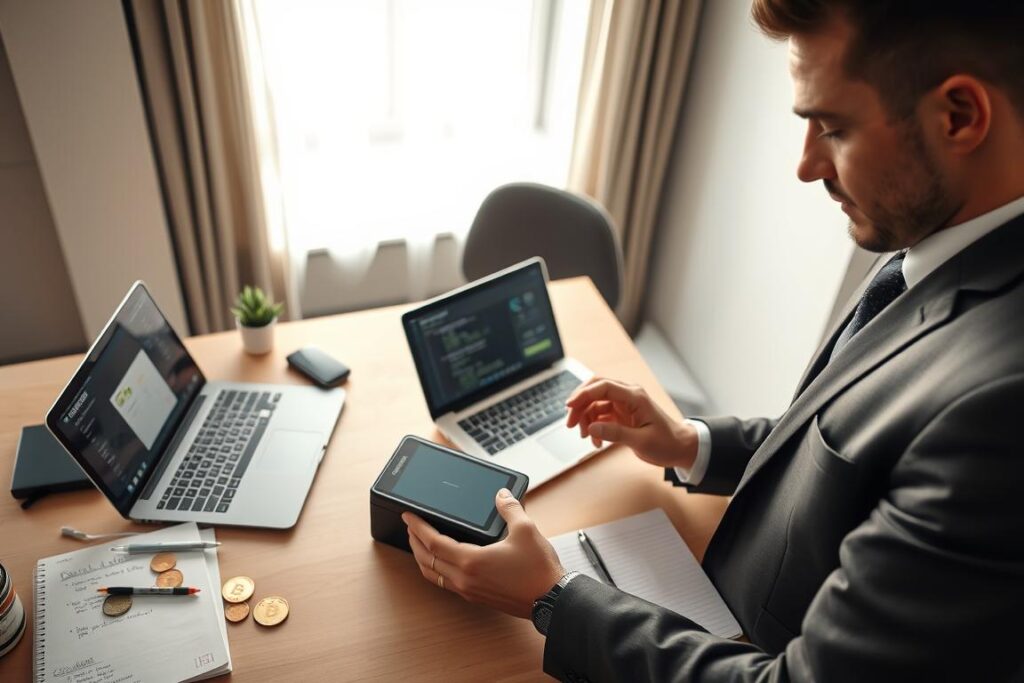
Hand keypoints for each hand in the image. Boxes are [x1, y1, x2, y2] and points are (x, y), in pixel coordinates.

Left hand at [402, 489, 564, 618]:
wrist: (552, 600)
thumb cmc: (539, 571)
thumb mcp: (525, 530)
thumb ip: (510, 508)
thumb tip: (501, 495)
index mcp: (471, 561)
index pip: (433, 542)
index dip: (418, 527)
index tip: (408, 516)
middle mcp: (465, 578)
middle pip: (427, 560)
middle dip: (414, 542)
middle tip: (410, 527)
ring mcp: (470, 591)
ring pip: (434, 575)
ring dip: (423, 558)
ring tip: (420, 544)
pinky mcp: (477, 597)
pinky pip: (446, 583)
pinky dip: (436, 570)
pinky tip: (443, 562)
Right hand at [565, 377, 697, 469]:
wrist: (679, 447)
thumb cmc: (666, 442)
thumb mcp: (641, 441)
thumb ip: (615, 433)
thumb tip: (591, 428)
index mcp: (635, 396)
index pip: (603, 386)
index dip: (584, 393)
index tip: (569, 406)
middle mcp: (627, 395)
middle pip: (595, 389)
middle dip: (579, 404)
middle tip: (570, 423)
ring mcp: (623, 404)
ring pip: (594, 403)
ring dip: (585, 419)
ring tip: (586, 438)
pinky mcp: (620, 413)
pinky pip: (599, 414)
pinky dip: (593, 426)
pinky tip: (596, 441)